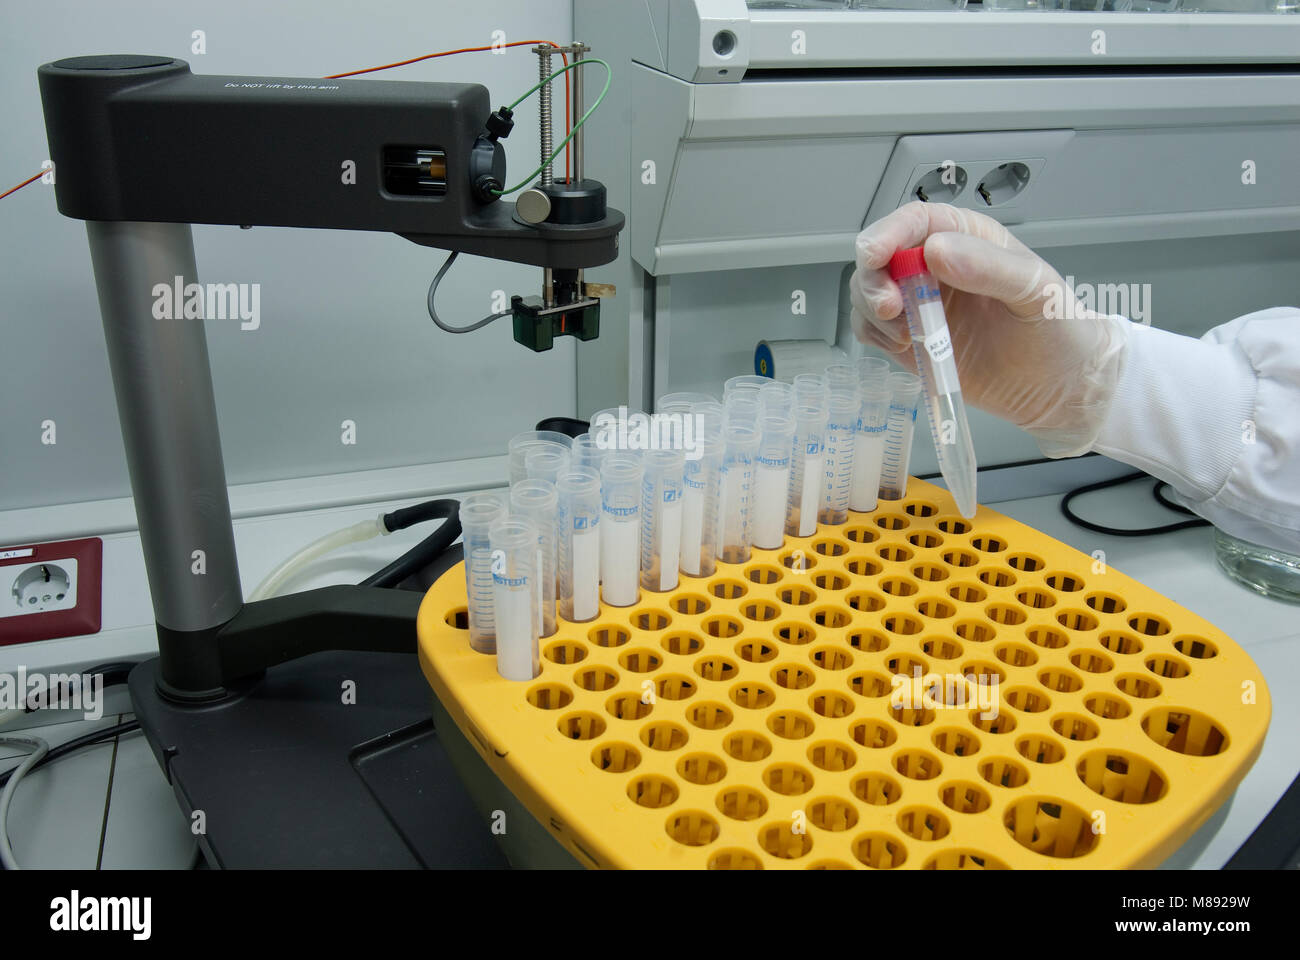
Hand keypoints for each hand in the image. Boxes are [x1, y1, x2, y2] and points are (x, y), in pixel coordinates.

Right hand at [850, 201, 1128, 457]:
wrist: (1060, 388)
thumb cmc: (1059, 331)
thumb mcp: (1037, 291)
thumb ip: (990, 267)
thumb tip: (935, 251)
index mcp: (968, 238)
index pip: (916, 221)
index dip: (888, 233)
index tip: (875, 255)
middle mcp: (936, 266)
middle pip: (880, 256)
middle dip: (872, 279)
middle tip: (890, 307)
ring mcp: (919, 303)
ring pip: (868, 292)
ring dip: (872, 311)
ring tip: (905, 335)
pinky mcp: (910, 338)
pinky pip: (872, 329)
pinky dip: (874, 336)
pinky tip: (904, 347)